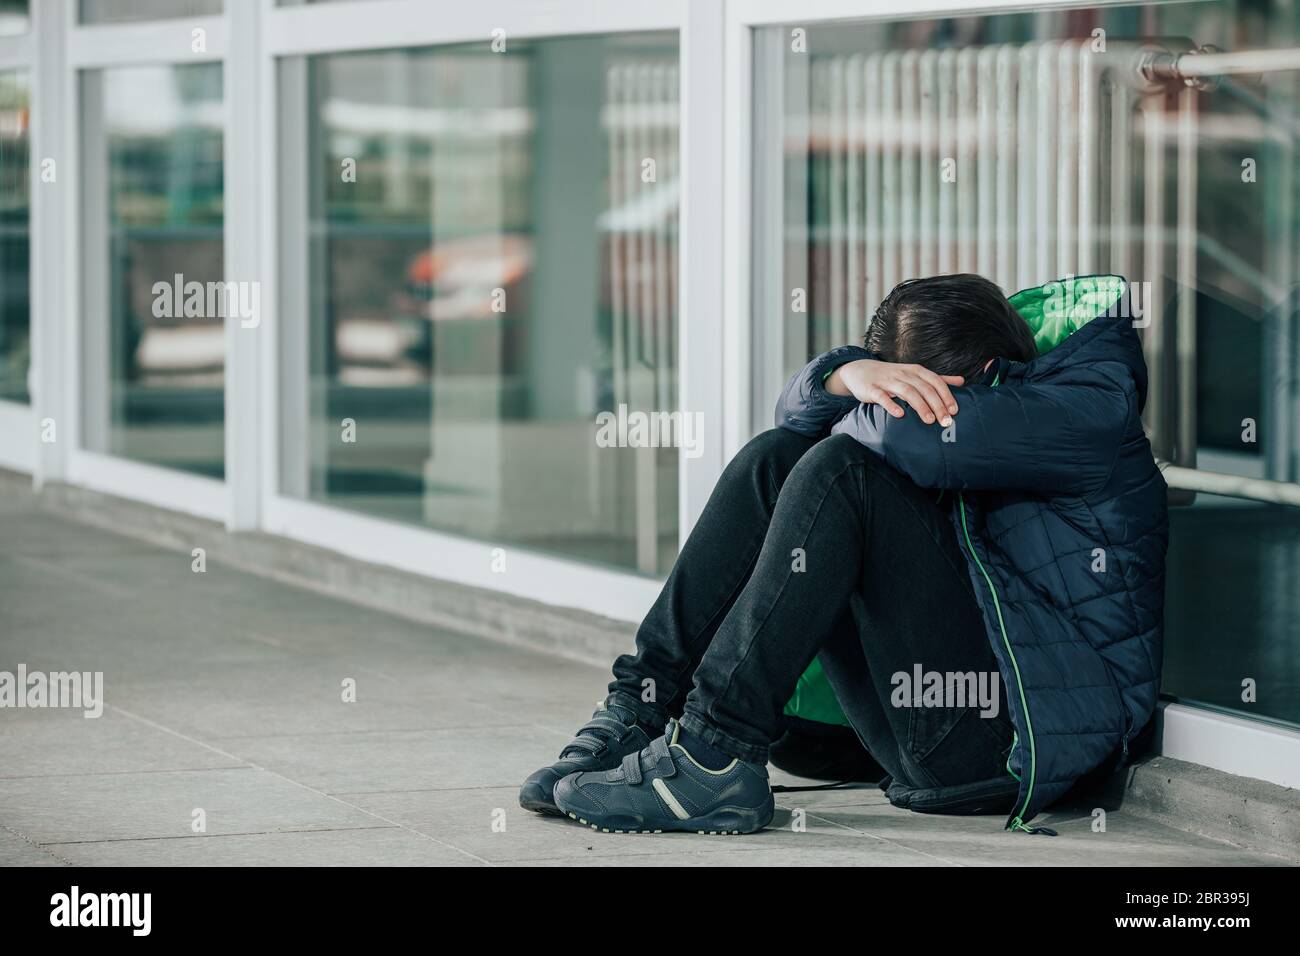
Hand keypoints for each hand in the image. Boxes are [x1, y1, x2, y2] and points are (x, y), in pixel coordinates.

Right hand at [826, 359, 962, 425]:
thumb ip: (937, 378)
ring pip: (907, 392)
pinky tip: (900, 415)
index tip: (954, 410)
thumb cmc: (891, 375)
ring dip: (920, 406)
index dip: (946, 395)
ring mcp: (887, 381)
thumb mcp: (915, 373)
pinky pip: (883, 397)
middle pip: (924, 389)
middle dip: (937, 405)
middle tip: (946, 422)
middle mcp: (903, 374)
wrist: (860, 370)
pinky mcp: (872, 389)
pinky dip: (892, 405)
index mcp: (915, 371)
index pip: (935, 381)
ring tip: (929, 420)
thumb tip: (961, 381)